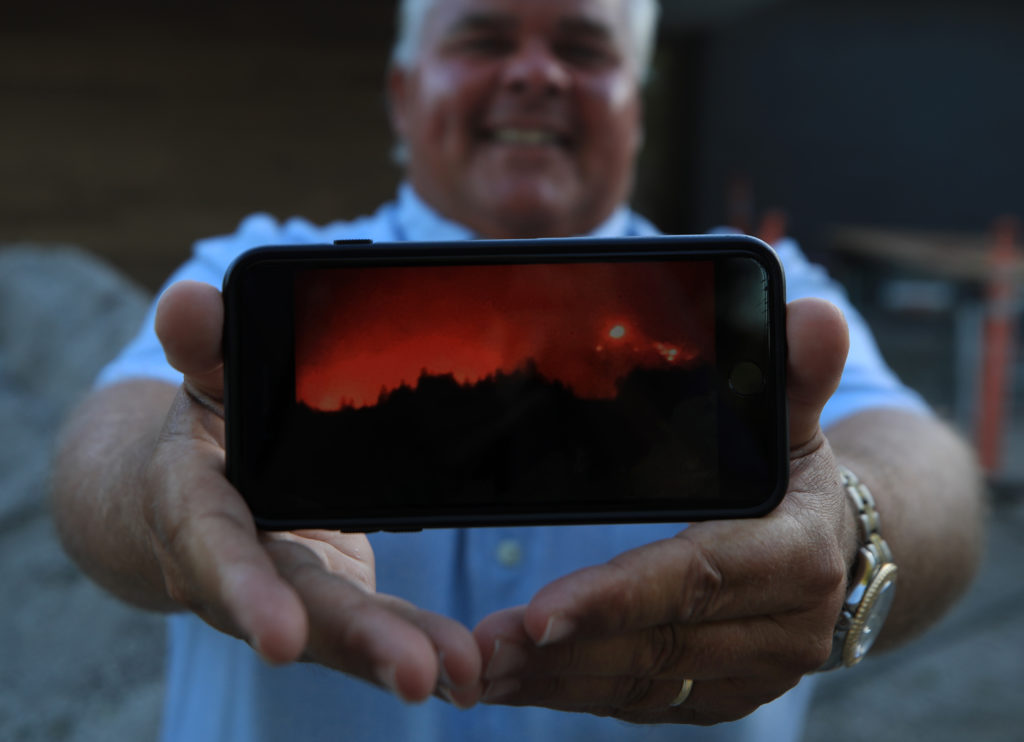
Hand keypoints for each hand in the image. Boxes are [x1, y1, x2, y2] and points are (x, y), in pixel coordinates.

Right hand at [143, 280, 481, 705]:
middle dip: (355, 640)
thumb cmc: (207, 429)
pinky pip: (371, 626)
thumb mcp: (204, 380)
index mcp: (196, 504)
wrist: (190, 492)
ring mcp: (286, 589)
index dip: (243, 590)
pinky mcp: (329, 598)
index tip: (281, 638)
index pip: (214, 546)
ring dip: (400, 653)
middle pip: (295, 605)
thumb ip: (203, 347)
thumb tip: (186, 299)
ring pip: (341, 627)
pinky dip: (416, 647)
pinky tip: (468, 670)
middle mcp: (238, 565)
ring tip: (463, 674)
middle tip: (418, 674)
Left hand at [473, 297, 854, 723]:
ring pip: (646, 683)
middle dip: (566, 650)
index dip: (620, 596)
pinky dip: (580, 692)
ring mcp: (755, 673)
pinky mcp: (726, 696)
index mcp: (796, 555)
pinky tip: (523, 681)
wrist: (843, 553)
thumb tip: (818, 316)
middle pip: (661, 643)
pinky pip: (647, 703)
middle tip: (481, 648)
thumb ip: (793, 376)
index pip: (698, 578)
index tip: (540, 612)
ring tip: (481, 670)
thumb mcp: (795, 423)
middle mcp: (784, 630)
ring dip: (558, 681)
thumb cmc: (796, 476)